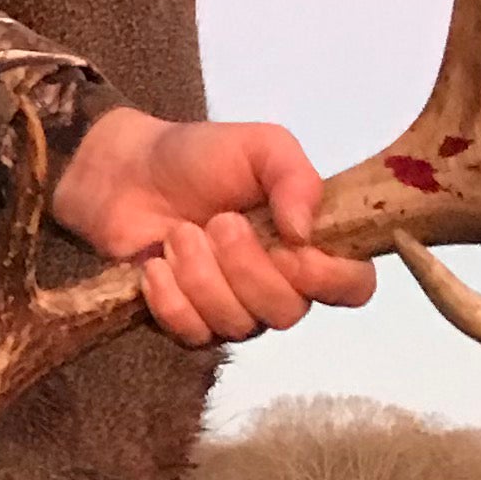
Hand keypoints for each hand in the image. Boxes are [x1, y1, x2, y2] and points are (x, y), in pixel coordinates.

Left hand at [51, 107, 377, 348]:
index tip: (291, 248)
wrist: (127, 172)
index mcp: (308, 244)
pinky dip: (169, 295)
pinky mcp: (187, 325)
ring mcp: (233, 310)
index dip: (329, 278)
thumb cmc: (199, 158)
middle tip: (218, 222)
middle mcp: (278, 286)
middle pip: (288, 312)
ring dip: (200, 274)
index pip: (353, 286)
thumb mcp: (259, 147)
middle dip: (246, 266)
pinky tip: (155, 263)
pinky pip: (192, 333)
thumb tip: (305, 230)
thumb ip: (294, 176)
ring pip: (237, 324)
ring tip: (179, 234)